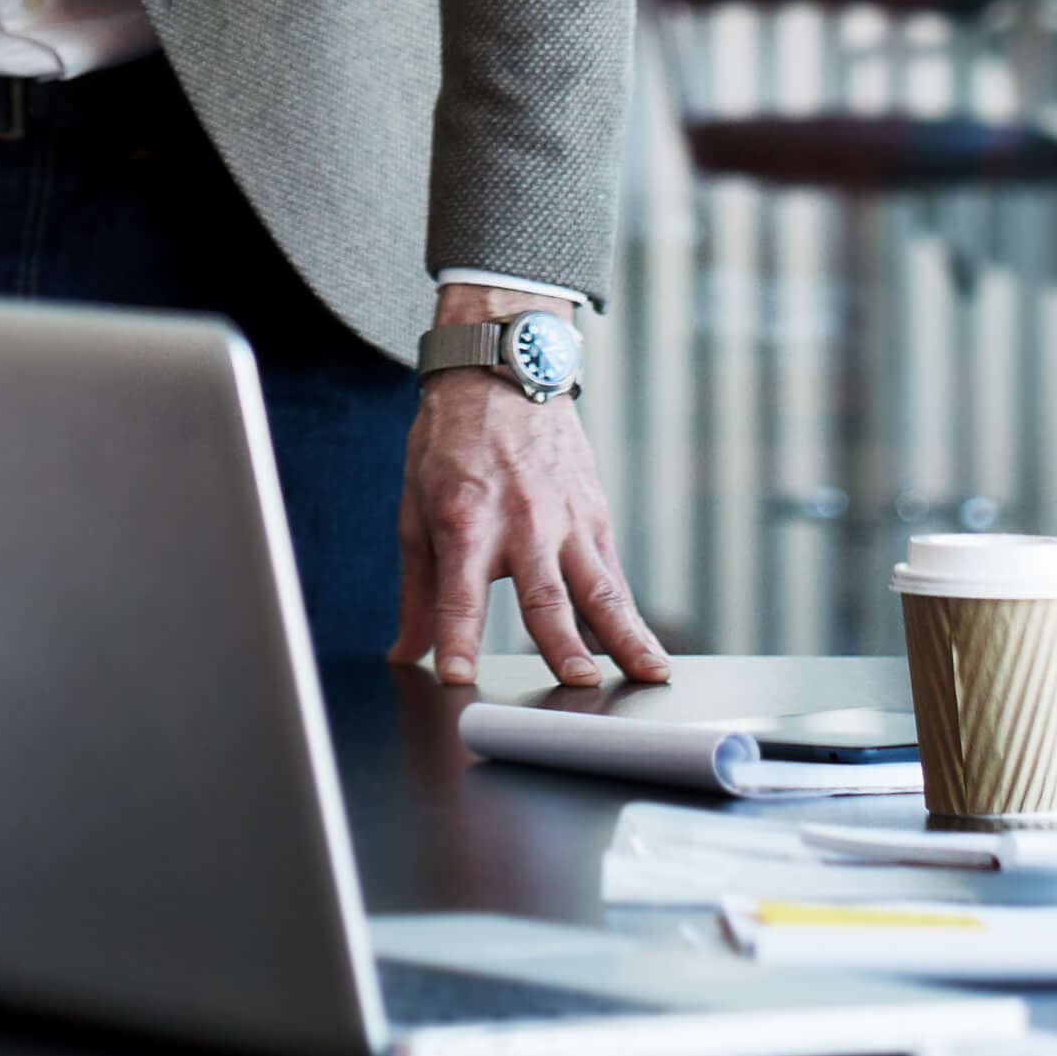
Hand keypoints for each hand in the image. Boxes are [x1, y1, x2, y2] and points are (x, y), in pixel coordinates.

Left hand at [395, 372, 666, 686]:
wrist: (498, 374)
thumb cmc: (450, 445)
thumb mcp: (416, 508)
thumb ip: (417, 589)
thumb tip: (407, 652)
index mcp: (465, 521)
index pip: (459, 594)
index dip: (457, 637)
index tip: (458, 677)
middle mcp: (521, 522)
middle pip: (543, 595)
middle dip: (561, 643)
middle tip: (578, 682)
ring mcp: (565, 520)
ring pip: (599, 589)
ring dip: (623, 636)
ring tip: (647, 675)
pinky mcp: (594, 517)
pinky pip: (615, 576)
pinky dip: (633, 618)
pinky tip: (650, 653)